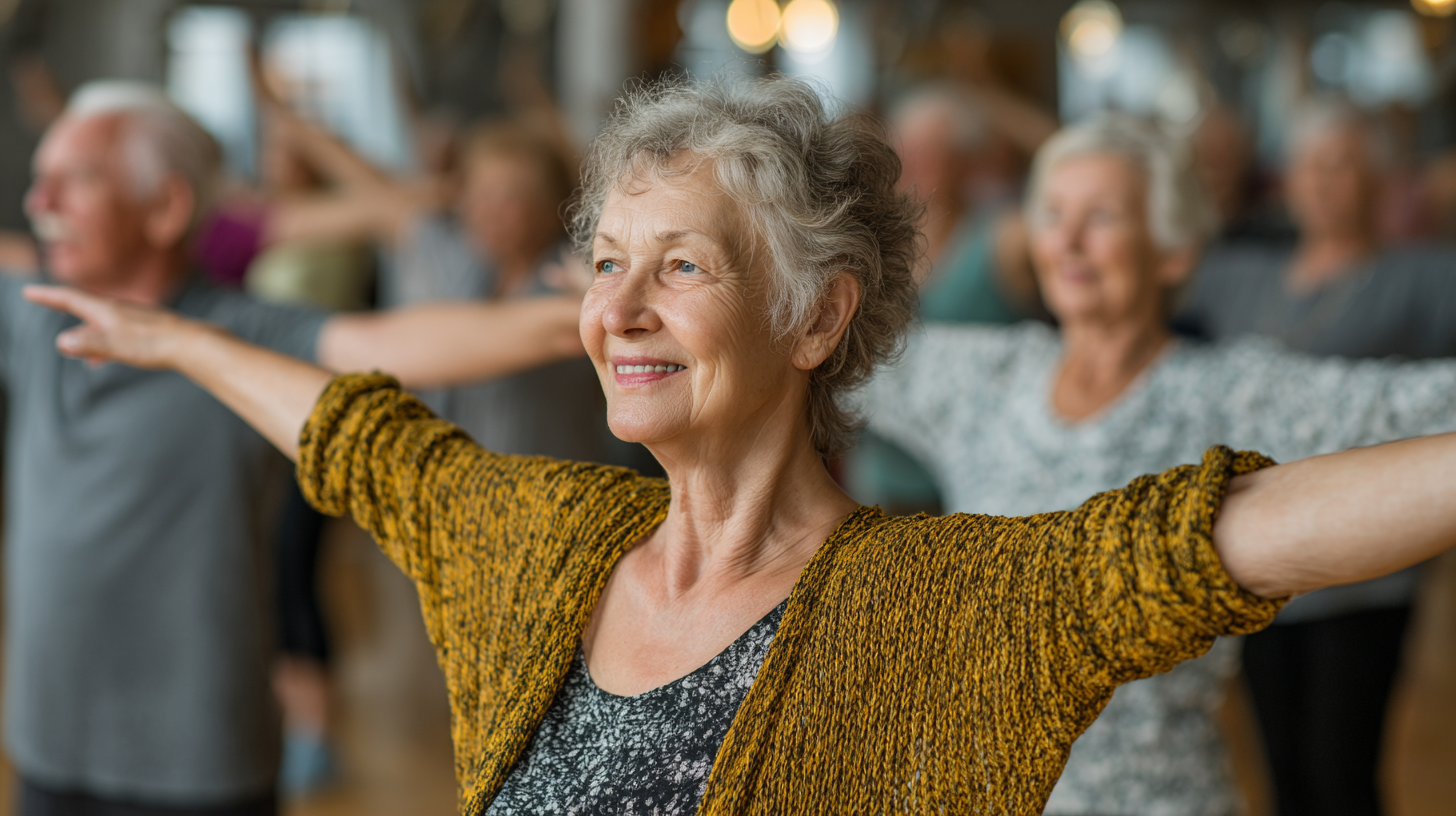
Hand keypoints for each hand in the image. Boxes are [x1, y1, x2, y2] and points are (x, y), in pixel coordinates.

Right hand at [23, 285, 209, 369]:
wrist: (192, 344)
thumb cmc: (155, 344)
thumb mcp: (117, 346)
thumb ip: (90, 344)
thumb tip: (64, 341)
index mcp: (107, 310)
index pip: (71, 298)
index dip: (48, 296)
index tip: (29, 291)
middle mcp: (119, 311)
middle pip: (84, 306)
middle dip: (63, 304)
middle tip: (43, 298)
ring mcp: (133, 320)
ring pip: (101, 323)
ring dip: (84, 330)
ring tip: (73, 347)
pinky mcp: (146, 332)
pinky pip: (116, 335)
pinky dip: (102, 344)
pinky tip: (101, 359)